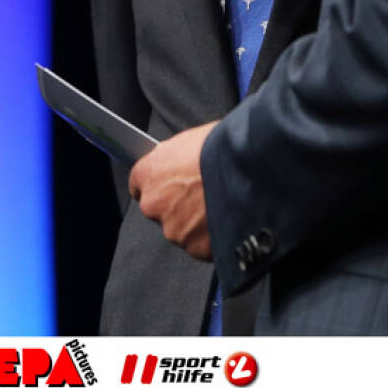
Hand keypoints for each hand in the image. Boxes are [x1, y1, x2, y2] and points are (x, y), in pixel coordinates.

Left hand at [129, 122, 216, 259]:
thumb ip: (179, 157)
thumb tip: (184, 162)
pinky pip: (202, 244)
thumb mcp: (194, 138)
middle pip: (160, 208)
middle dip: (179, 204)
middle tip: (204, 192)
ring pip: (182, 228)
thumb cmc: (223, 147)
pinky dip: (213, 236)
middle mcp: (154, 203)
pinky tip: (229, 219)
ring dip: (197, 221)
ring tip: (223, 205)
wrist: (248, 169)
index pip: (139, 181)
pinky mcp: (194, 248)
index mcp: (150, 172)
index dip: (158, 181)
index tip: (169, 181)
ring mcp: (173, 229)